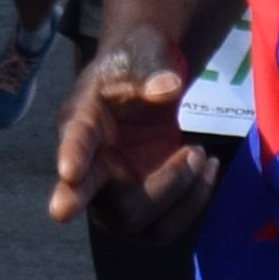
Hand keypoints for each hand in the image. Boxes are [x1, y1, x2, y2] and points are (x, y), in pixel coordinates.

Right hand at [47, 36, 214, 227]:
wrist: (145, 84)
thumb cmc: (134, 67)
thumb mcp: (141, 54)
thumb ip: (151, 69)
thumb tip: (168, 88)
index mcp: (80, 121)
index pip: (75, 140)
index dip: (72, 156)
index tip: (69, 173)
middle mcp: (90, 168)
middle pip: (108, 203)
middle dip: (126, 200)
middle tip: (142, 173)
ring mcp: (115, 195)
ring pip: (140, 222)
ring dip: (180, 192)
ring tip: (201, 151)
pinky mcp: (144, 208)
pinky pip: (167, 225)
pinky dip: (196, 198)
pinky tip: (209, 166)